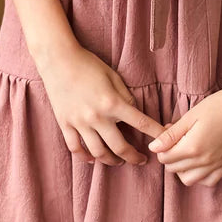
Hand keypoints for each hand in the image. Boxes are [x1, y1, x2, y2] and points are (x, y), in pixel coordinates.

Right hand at [39, 42, 165, 166]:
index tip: (164, 143)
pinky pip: (76, 148)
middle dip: (133, 157)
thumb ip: (125, 97)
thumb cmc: (88, 64)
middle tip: (140, 160)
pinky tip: (93, 159)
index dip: (156, 134)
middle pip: (119, 147)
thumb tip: (134, 113)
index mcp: (113, 103)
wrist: (58, 59)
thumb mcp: (113, 76)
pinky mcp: (65, 124)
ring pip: (98, 152)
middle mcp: (97, 117)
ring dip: (111, 161)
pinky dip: (85, 157)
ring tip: (118, 161)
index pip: (141, 123)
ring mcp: (79, 122)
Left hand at [147, 83, 221, 186]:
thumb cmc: (216, 106)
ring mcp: (216, 165)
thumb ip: (170, 135)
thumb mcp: (189, 117)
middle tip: (176, 140)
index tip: (167, 135)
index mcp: (192, 147)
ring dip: (182, 169)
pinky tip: (199, 163)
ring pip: (189, 180)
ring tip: (185, 153)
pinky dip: (200, 176)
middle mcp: (204, 161)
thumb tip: (153, 147)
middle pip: (174, 169)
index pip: (165, 158)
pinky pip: (208, 181)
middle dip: (169, 156)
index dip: (160, 147)